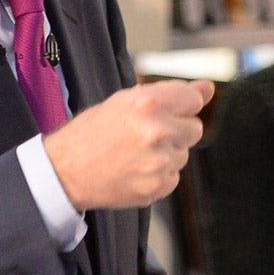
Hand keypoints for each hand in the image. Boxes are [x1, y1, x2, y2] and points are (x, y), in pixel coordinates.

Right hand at [43, 80, 213, 210]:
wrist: (65, 172)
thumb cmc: (91, 133)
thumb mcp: (124, 101)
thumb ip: (170, 93)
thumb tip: (208, 88)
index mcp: (149, 103)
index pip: (194, 100)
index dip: (180, 106)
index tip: (165, 112)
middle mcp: (157, 131)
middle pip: (195, 129)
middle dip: (176, 131)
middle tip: (145, 136)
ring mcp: (159, 162)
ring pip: (183, 155)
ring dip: (166, 154)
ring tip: (134, 155)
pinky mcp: (157, 187)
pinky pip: (172, 178)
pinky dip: (158, 176)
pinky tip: (134, 170)